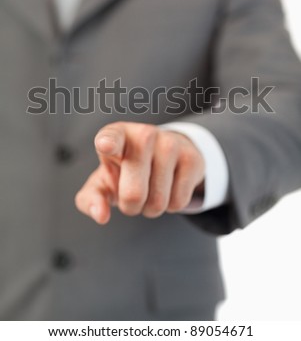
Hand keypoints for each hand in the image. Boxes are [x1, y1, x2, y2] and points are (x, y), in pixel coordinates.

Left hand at [75, 122, 204, 223]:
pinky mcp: (192, 158)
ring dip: (151, 208)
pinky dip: (171, 206)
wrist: (165, 154)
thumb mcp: (104, 181)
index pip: (111, 138)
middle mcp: (143, 135)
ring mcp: (170, 144)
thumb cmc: (125, 168)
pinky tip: (169, 187)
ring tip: (151, 189)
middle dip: (131, 207)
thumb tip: (101, 215)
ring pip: (158, 202)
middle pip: (134, 194)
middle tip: (132, 195)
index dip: (108, 143)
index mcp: (116, 136)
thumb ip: (92, 199)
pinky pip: (178, 202)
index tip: (105, 145)